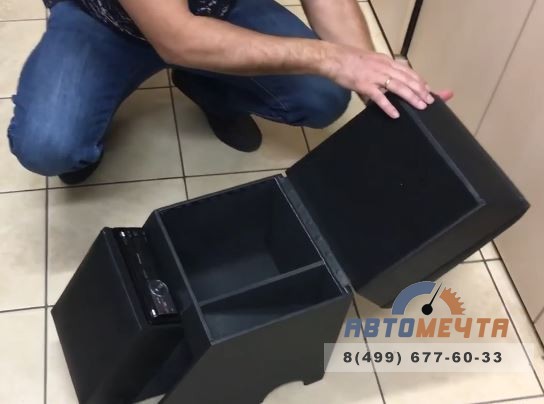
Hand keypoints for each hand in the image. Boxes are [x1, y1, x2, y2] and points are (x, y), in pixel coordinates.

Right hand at [325, 45, 452, 117]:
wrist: (334, 58)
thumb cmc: (349, 60)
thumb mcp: (371, 61)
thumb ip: (381, 69)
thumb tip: (387, 81)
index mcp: (386, 61)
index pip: (407, 71)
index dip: (419, 80)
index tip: (428, 89)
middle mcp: (384, 67)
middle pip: (407, 79)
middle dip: (420, 90)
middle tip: (429, 101)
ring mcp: (375, 76)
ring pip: (398, 87)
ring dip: (411, 97)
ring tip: (420, 106)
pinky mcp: (364, 85)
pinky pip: (379, 97)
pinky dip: (389, 106)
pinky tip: (396, 114)